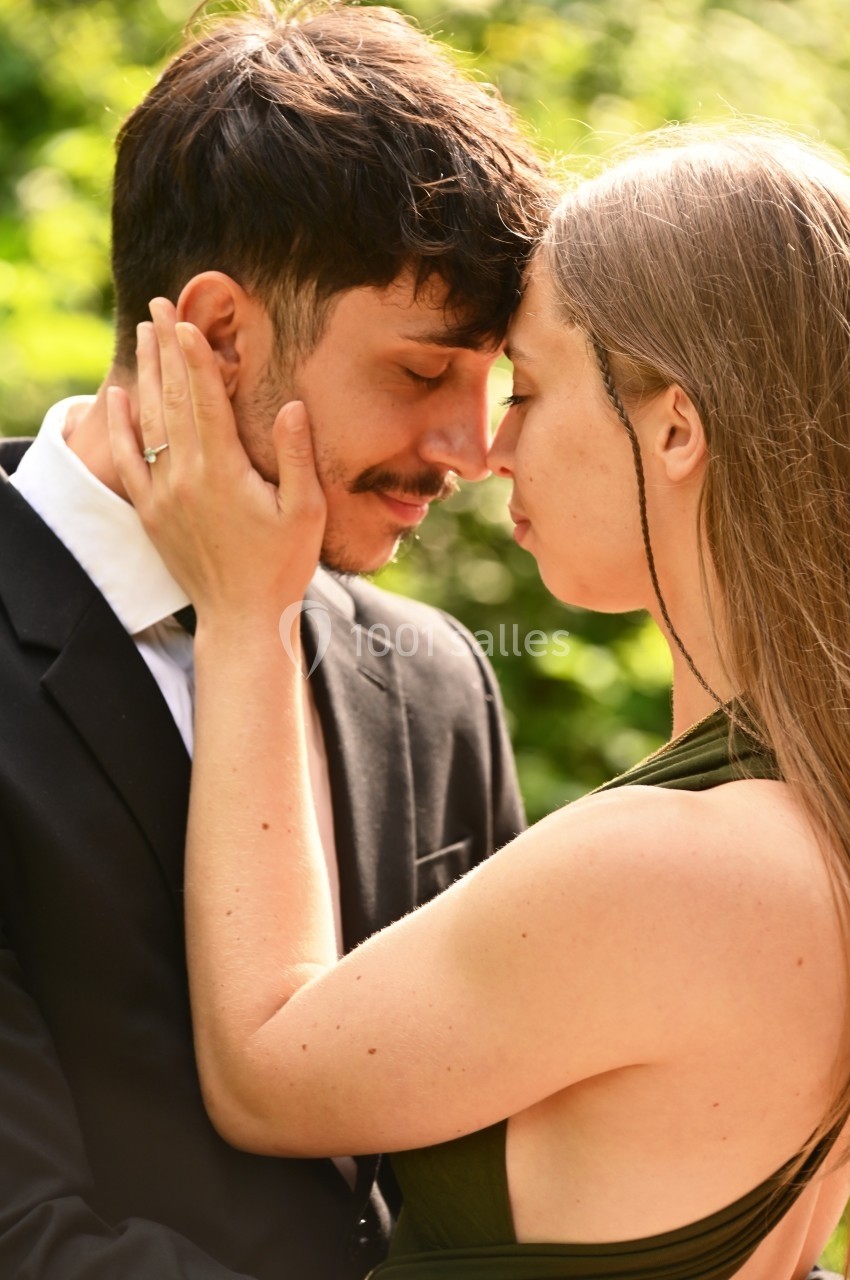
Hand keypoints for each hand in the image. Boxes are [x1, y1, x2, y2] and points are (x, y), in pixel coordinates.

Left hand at [107, 298, 325, 630]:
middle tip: (157, 307)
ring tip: (143, 335)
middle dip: (164, 349)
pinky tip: (116, 399)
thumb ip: (296, 456)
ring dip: (145, 375)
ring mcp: (163, 495)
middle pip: (171, 399)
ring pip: (148, 422)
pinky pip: (127, 461)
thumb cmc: (283, 566)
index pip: (204, 399)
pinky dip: (119, 427)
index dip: (194, 356)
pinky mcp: (151, 513)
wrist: (242, 617)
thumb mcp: (305, 512)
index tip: (184, 319)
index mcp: (224, 472)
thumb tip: (292, 404)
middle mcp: (186, 477)